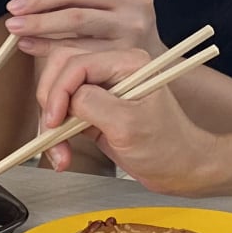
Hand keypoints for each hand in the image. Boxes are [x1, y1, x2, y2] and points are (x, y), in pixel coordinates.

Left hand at [5, 0, 162, 58]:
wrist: (150, 70)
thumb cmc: (120, 33)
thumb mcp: (111, 3)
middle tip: (14, 8)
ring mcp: (132, 26)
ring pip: (77, 18)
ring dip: (39, 22)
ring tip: (17, 27)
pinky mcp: (123, 53)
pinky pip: (79, 47)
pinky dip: (48, 46)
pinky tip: (30, 45)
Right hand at [35, 47, 218, 194]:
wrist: (180, 170)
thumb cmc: (167, 147)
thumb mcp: (129, 125)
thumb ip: (93, 104)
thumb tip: (66, 98)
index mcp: (127, 62)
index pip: (77, 62)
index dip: (59, 89)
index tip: (54, 120)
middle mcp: (112, 70)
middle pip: (61, 71)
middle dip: (51, 103)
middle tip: (51, 132)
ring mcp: (102, 90)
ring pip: (58, 94)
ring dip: (51, 125)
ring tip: (59, 154)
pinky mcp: (94, 110)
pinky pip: (63, 115)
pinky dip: (57, 136)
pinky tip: (63, 156)